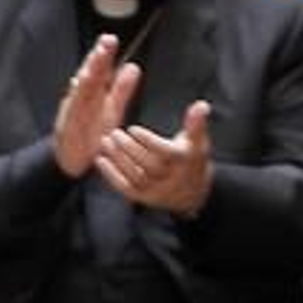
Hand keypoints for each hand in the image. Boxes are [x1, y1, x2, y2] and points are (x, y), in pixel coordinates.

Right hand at [53, 34, 140, 176]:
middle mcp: (79, 100)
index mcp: (91, 95)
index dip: (102, 56)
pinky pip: (73, 112)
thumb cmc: (90, 134)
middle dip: (96, 59)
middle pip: (88, 76)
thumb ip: (121, 89)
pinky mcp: (68, 127)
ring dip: (88, 75)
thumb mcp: (111, 109)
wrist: (71, 161)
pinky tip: (80, 87)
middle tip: (105, 43)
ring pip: (81, 91)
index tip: (110, 40)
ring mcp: (72, 113)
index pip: (97, 71)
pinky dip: (76, 100)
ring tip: (97, 60)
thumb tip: (133, 66)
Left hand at [95, 100, 213, 216]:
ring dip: (118, 159)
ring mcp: (157, 190)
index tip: (132, 128)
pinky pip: (125, 187)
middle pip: (148, 164)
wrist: (191, 193)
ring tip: (105, 141)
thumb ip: (196, 124)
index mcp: (187, 162)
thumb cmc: (190, 159)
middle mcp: (173, 179)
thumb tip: (201, 105)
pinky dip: (111, 174)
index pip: (166, 152)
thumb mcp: (197, 141)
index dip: (148, 141)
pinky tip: (100, 160)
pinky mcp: (142, 197)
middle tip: (114, 133)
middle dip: (129, 148)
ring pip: (135, 176)